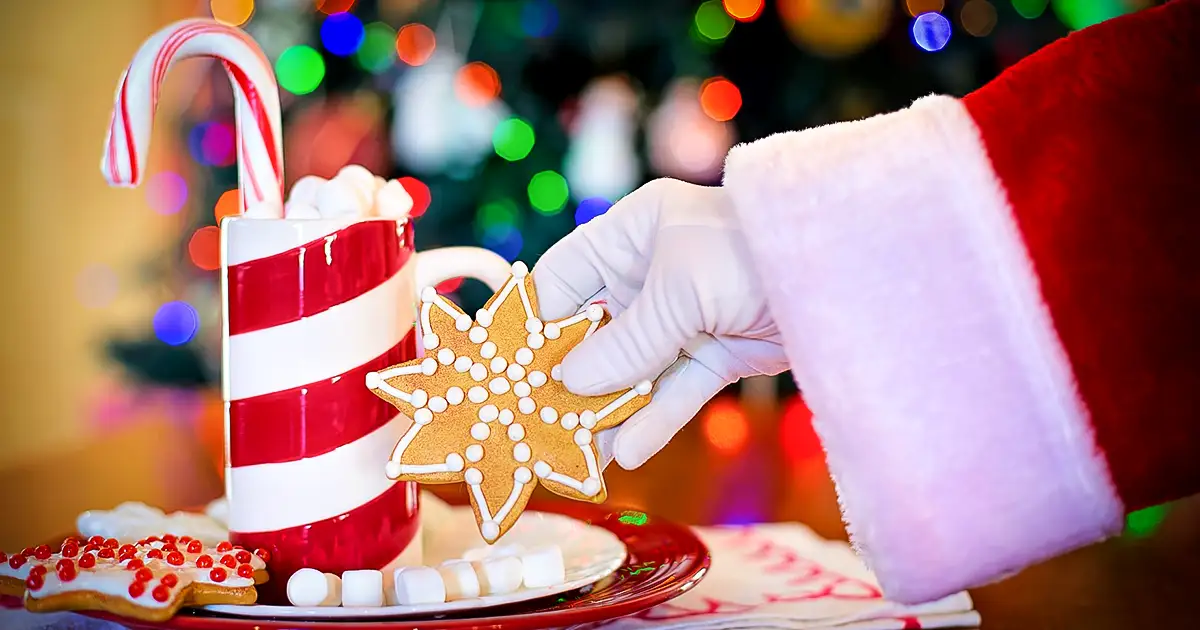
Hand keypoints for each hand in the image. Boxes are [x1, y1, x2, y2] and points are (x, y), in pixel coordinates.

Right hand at [532, 178, 788, 468]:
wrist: (848, 270)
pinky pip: (674, 390)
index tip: (508, 370)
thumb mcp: (681, 288)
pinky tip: (626, 452)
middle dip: (567, 378)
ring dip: (606, 411)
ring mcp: (683, 316)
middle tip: (535, 423)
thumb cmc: (754, 251)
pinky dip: (652, 420)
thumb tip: (569, 382)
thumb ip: (627, 341)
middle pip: (593, 332)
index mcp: (632, 234)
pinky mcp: (716, 352)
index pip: (564, 278)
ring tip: (576, 455)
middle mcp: (651, 273)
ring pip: (632, 370)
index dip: (536, 322)